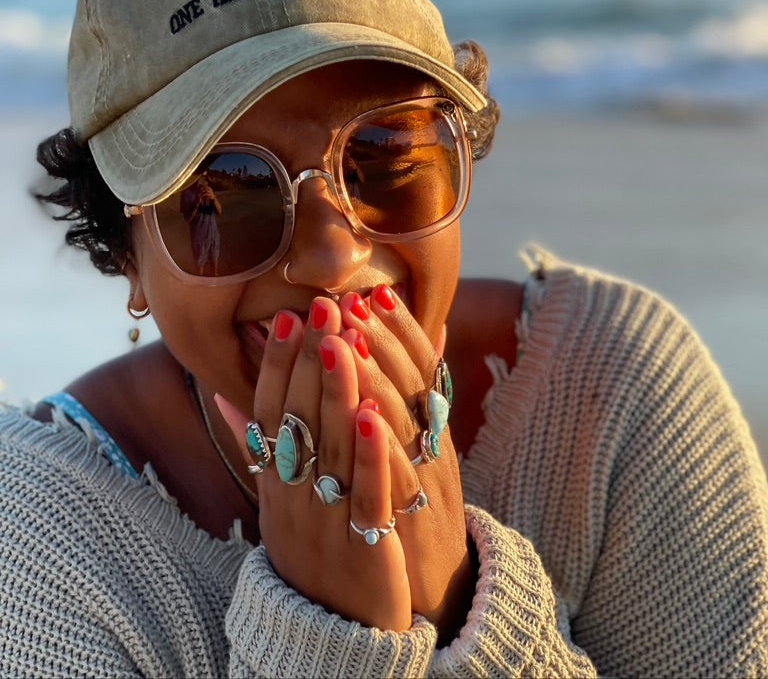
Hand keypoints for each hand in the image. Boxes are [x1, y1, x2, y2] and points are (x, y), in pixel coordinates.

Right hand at [217, 289, 470, 639]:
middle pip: (297, 420)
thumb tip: (224, 399)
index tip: (290, 318)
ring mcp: (325, 522)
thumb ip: (257, 449)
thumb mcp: (277, 500)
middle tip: (322, 306)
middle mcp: (292, 498)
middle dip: (310, 361)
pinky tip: (376, 413)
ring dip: (336, 392)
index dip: (279, 366)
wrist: (335, 636)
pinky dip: (369, 453)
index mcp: (274, 484)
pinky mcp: (365, 545)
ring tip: (343, 341)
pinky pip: (365, 495)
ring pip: (329, 450)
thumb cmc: (312, 549)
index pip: (269, 414)